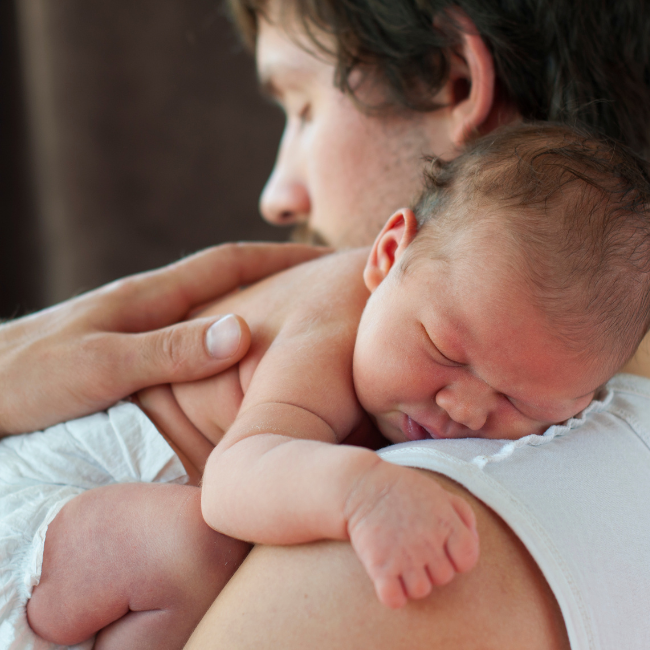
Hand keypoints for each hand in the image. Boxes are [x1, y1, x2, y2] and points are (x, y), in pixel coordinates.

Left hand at [0, 242, 327, 434]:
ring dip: (256, 308)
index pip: (231, 263)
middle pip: (228, 279)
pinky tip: (235, 365)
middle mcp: (150, 305)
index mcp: (149, 298)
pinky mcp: (127, 351)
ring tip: (296, 326)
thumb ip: (167, 350)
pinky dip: (224, 340)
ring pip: (212, 309)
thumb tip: (244, 332)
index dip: (283, 260)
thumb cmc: (20, 379)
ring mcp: (139, 326)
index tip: (330, 261)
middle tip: (326, 290)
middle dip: (280, 278)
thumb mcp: (96, 365)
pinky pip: (191, 338)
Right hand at [346, 463, 478, 608]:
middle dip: (432, 566)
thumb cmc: (402, 489)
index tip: (443, 549)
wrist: (361, 485)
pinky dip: (391, 594)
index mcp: (445, 522)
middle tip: (415, 548)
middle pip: (444, 577)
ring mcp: (404, 556)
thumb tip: (473, 539)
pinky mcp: (380, 566)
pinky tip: (387, 577)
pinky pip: (394, 599)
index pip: (468, 559)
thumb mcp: (438, 492)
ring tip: (401, 561)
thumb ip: (463, 513)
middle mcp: (428, 542)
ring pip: (421, 591)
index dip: (457, 558)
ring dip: (412, 581)